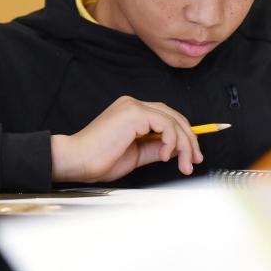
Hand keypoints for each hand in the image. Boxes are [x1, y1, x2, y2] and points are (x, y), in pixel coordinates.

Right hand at [50, 96, 203, 182]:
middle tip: (195, 161)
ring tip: (184, 164)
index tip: (193, 155)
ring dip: (185, 145)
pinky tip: (164, 156)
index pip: (167, 118)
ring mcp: (134, 107)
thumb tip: (179, 149)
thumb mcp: (137, 155)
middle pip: (174, 117)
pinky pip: (166, 125)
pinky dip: (171, 142)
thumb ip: (157, 148)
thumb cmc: (99, 160)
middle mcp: (134, 105)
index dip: (184, 136)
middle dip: (190, 140)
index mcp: (133, 113)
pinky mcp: (134, 113)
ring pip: (174, 121)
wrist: (76, 161)